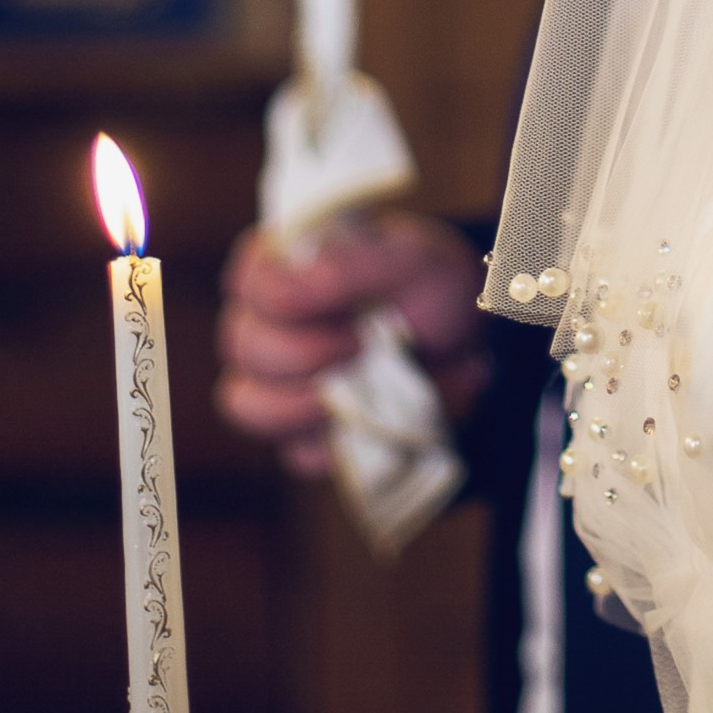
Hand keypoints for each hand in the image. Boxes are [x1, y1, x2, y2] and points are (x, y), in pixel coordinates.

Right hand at [216, 214, 488, 474]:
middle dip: (306, 355)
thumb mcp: (411, 260)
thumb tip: (284, 294)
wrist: (468, 347)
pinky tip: (375, 418)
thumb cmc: (430, 287)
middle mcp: (266, 322)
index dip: (285, 302)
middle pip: (244, 348)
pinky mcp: (301, 432)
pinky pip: (296, 452)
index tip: (347, 315)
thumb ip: (347, 268)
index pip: (248, 282)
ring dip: (307, 404)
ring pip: (248, 405)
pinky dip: (339, 442)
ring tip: (360, 391)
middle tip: (363, 347)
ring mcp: (277, 381)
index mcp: (284, 265)